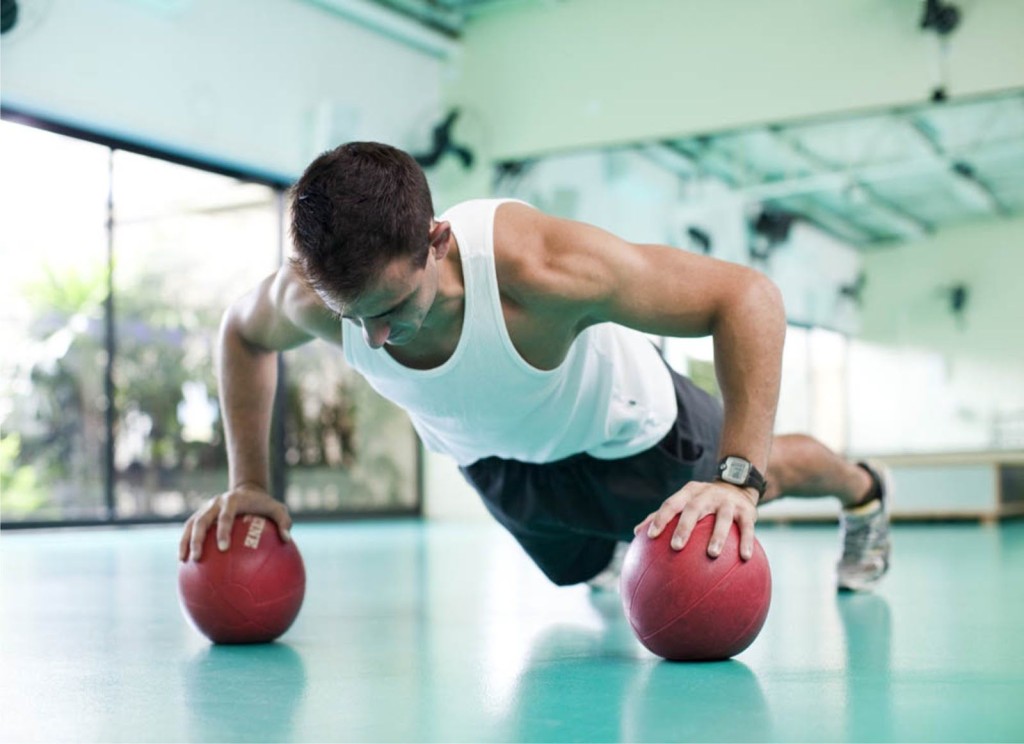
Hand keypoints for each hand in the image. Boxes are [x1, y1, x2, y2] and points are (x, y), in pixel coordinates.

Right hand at [179, 483, 291, 561]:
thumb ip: (283, 521)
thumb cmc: (264, 504)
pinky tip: (185, 561)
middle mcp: (216, 503)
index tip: (223, 548)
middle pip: (202, 520)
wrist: (247, 490)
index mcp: (233, 500)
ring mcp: (206, 508)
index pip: (226, 516)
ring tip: (183, 560)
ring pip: (191, 524)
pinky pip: (189, 529)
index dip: (223, 531)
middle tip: (198, 558)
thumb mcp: (277, 508)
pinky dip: (185, 542)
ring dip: (185, 541)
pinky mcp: (200, 514)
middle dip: (197, 539)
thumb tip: (287, 539)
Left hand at [634, 480, 757, 559]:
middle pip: (694, 509)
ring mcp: (727, 501)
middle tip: (676, 546)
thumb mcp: (684, 502)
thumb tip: (636, 533)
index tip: (650, 536)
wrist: (737, 486)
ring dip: (717, 536)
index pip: (671, 503)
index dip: (660, 518)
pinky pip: (747, 527)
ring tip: (711, 554)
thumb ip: (663, 516)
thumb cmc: (702, 502)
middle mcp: (707, 494)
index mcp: (688, 493)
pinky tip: (744, 558)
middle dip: (684, 527)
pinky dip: (746, 541)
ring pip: (723, 518)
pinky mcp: (746, 510)